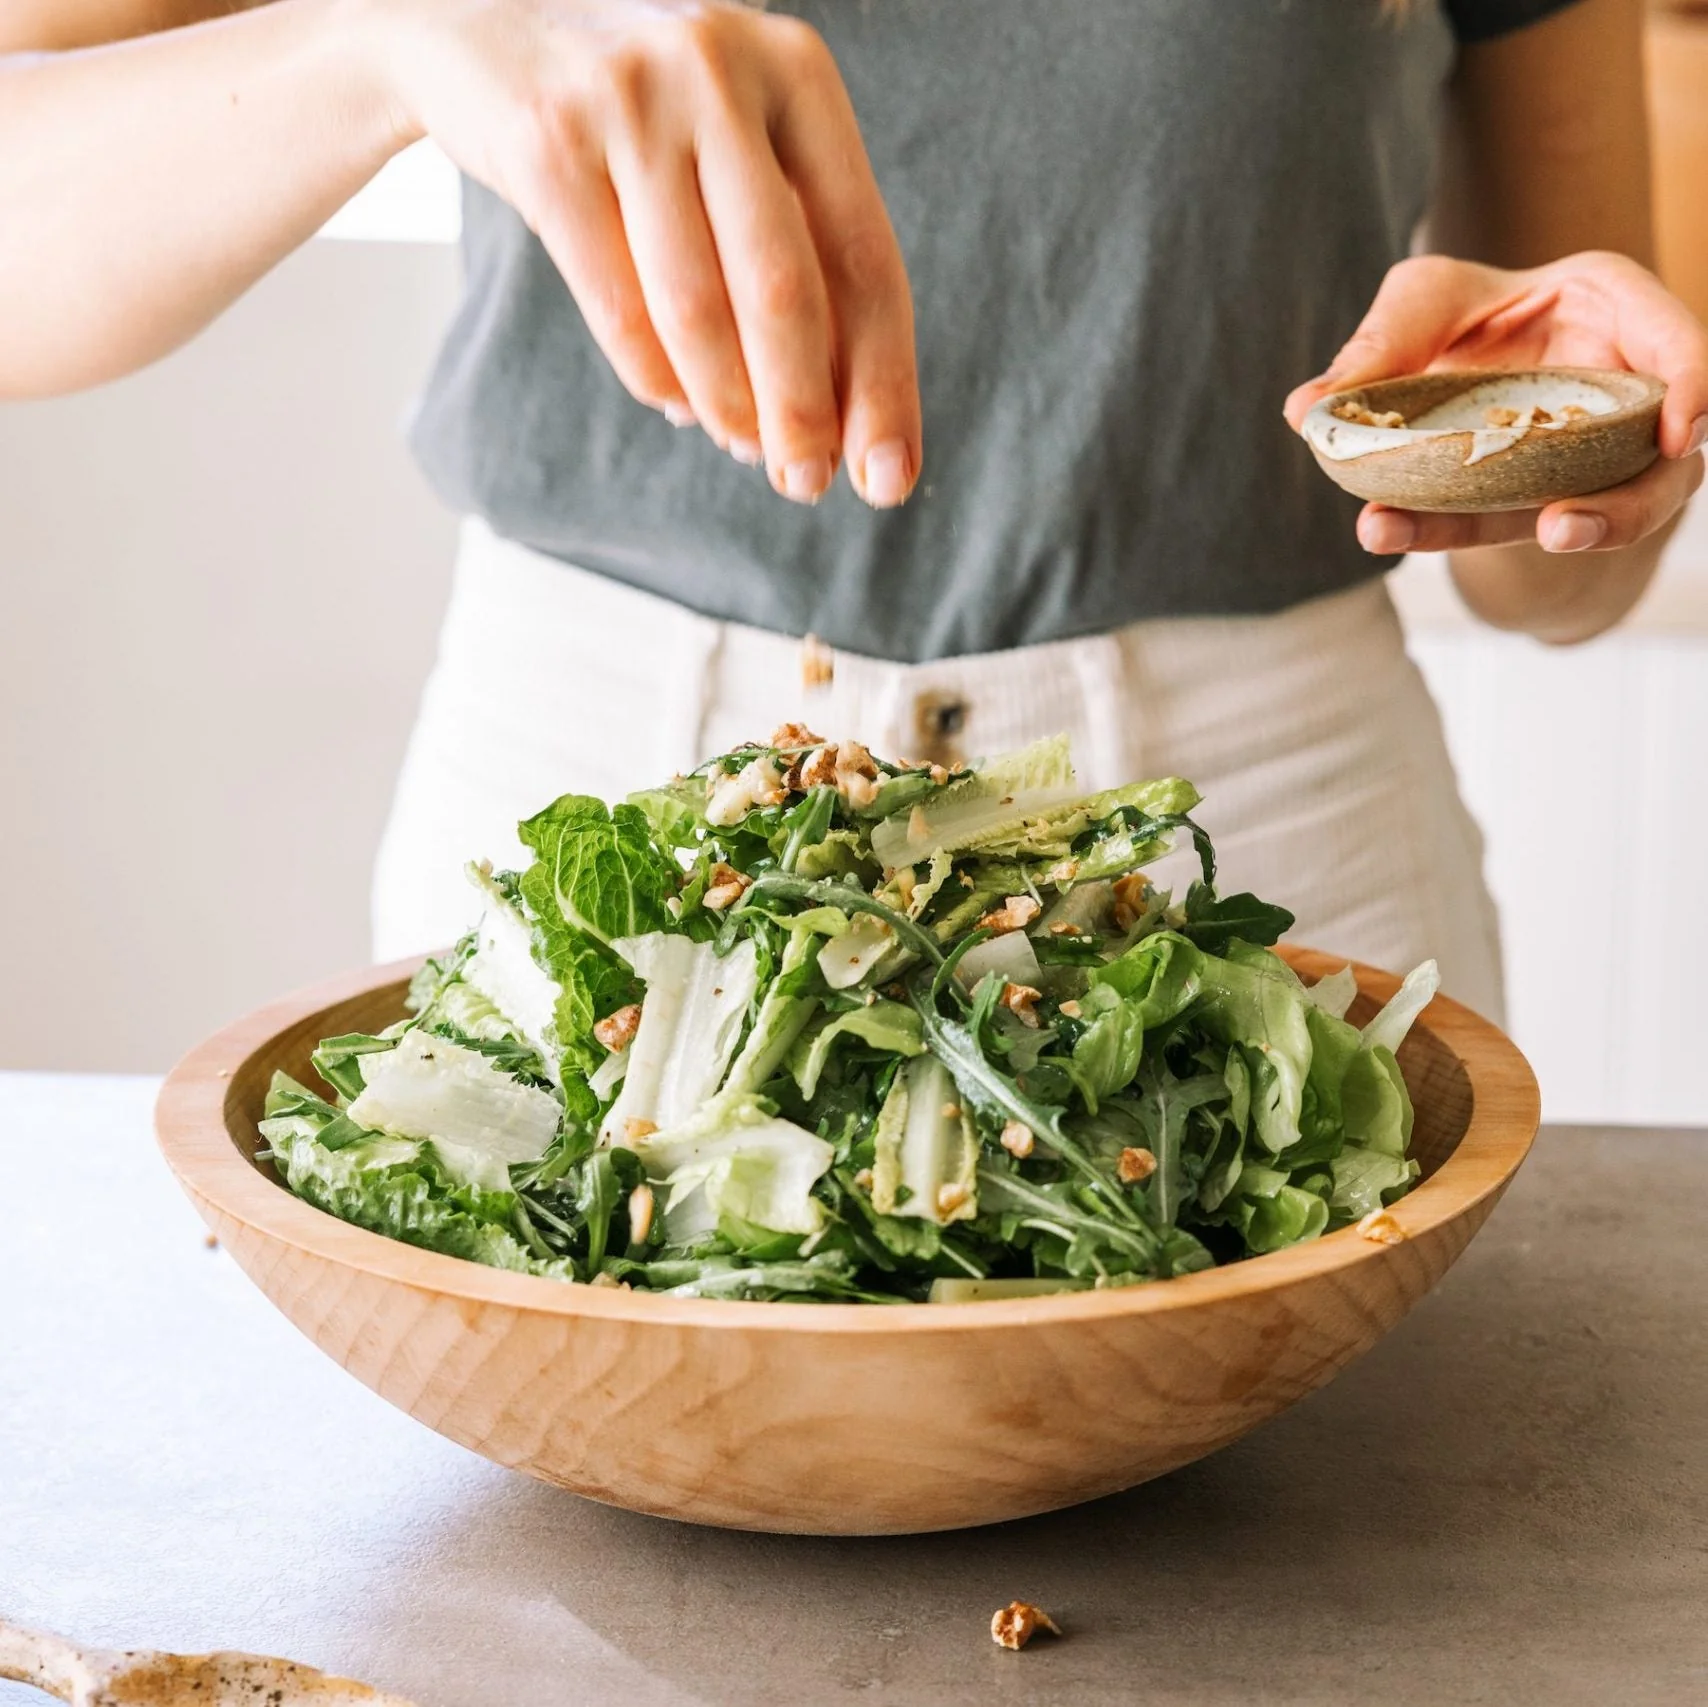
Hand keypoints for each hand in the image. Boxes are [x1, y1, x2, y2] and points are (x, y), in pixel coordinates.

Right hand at [362, 0, 919, 506]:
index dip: (883, 380)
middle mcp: (721, 72)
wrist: (479, 18)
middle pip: (785, 290)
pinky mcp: (546, 141)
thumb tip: (841, 415)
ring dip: (725, 404)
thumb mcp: (737, 141)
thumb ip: (794, 247)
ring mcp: (628, 100)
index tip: (887, 476)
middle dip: (802, 411)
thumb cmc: (645, 108)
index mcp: (798, 75)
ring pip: (696, 306)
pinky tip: (675, 403)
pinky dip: (652, 376)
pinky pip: (615, 303)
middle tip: (806, 485)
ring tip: (740, 445)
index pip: (865, 255)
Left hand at [1283, 251, 1705, 555]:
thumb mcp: (1420, 300)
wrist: (1439, 357)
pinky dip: (1442, 533)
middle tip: (1563, 530)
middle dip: (1625, 506)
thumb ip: (1380, 343)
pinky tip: (1384, 529)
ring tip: (1510, 551)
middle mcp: (1615, 390)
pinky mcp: (1531, 501)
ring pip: (1598, 513)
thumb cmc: (1455, 311)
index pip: (1677, 344)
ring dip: (1556, 540)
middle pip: (1660, 464)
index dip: (1693, 384)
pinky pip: (1495, 525)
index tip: (1679, 432)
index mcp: (1611, 311)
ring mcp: (1582, 458)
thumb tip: (1307, 410)